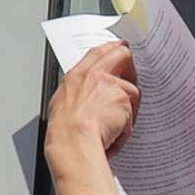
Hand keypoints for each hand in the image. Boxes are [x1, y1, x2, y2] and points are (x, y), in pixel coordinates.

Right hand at [45, 38, 138, 194]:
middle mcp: (93, 75)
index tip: (119, 50)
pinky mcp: (122, 97)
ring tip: (114, 127)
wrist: (72, 144)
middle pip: (121, 54)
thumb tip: (85, 100)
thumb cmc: (64, 134)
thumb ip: (77, 94)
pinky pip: (133, 112)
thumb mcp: (61, 106)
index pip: (97, 53)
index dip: (111, 50)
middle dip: (130, 66)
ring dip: (127, 110)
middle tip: (131, 81)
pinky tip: (114, 135)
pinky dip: (126, 127)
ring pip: (132, 90)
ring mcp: (109, 84)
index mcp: (76, 77)